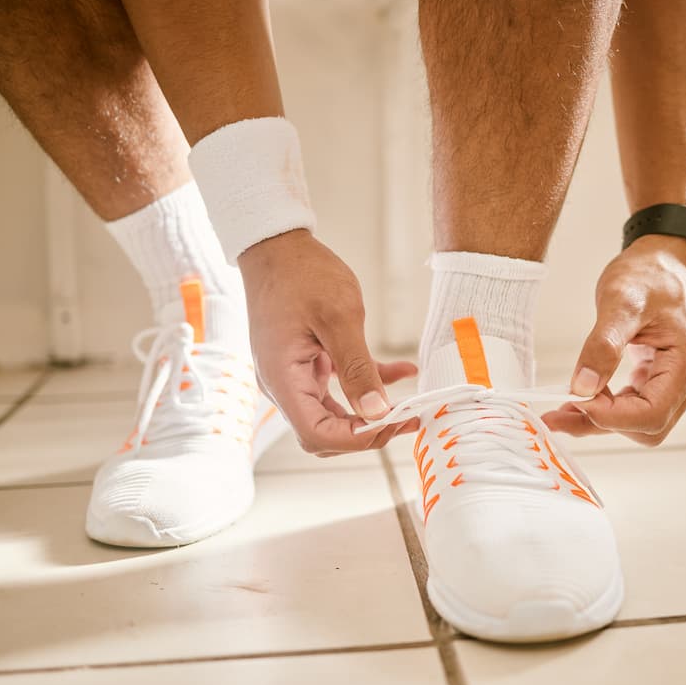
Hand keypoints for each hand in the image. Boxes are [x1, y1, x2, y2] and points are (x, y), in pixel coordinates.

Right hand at [238, 230, 417, 455]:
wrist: (277, 246)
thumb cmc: (301, 274)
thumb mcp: (339, 318)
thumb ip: (357, 368)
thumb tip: (376, 412)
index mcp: (283, 378)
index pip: (317, 434)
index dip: (356, 438)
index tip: (392, 422)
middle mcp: (283, 384)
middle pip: (323, 432)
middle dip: (365, 431)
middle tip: (405, 418)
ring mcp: (292, 375)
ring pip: (332, 414)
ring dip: (368, 413)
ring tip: (408, 406)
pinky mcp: (304, 362)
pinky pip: (337, 386)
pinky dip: (366, 384)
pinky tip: (401, 371)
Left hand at [542, 235, 685, 445]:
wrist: (667, 255)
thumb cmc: (651, 271)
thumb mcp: (621, 300)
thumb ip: (603, 345)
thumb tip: (581, 387)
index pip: (651, 414)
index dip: (610, 417)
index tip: (573, 402)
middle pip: (647, 427)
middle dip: (602, 424)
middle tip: (558, 414)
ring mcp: (679, 379)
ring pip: (641, 421)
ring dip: (602, 419)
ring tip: (563, 408)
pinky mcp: (663, 376)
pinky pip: (638, 404)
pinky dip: (609, 406)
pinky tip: (583, 397)